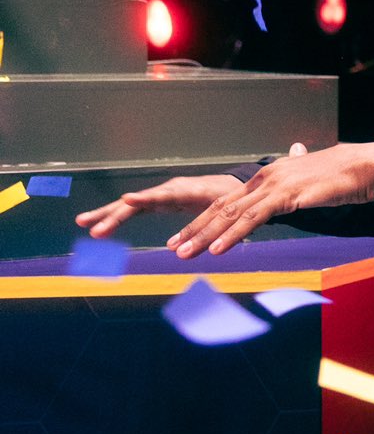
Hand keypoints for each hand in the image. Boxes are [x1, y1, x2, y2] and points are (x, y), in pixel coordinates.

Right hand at [77, 174, 247, 238]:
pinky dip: (117, 216)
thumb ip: (207, 227)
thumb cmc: (228, 199)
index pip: (163, 195)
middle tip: (94, 228)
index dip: (146, 198)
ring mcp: (160, 194)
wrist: (228, 186)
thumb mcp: (224, 212)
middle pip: (138, 202)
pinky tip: (100, 226)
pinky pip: (134, 209)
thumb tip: (183, 247)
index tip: (128, 199)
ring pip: (130, 204)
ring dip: (108, 214)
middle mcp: (169, 190)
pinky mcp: (157, 201)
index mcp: (187, 190)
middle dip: (115, 214)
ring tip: (83, 223)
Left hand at [168, 143, 373, 257]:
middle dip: (195, 229)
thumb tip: (297, 155)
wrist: (365, 167)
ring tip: (185, 252)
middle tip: (174, 247)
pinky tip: (219, 249)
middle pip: (221, 208)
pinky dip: (232, 235)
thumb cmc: (344, 176)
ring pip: (231, 215)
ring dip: (205, 236)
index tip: (186, 235)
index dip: (205, 219)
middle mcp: (265, 179)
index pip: (229, 201)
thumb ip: (298, 175)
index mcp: (268, 176)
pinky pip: (253, 219)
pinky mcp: (287, 197)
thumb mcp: (312, 177)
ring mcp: (274, 187)